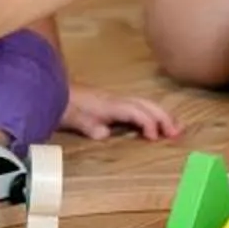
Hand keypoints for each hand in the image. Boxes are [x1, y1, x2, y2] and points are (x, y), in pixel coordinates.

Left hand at [58, 85, 180, 141]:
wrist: (49, 89)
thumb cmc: (61, 105)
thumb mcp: (73, 117)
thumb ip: (88, 124)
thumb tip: (105, 134)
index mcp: (109, 105)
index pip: (136, 112)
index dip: (148, 123)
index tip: (155, 138)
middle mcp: (115, 100)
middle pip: (146, 105)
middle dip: (164, 118)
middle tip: (178, 133)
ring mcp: (115, 100)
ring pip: (145, 104)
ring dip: (161, 115)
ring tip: (176, 128)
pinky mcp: (112, 103)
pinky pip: (138, 106)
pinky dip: (151, 113)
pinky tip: (154, 124)